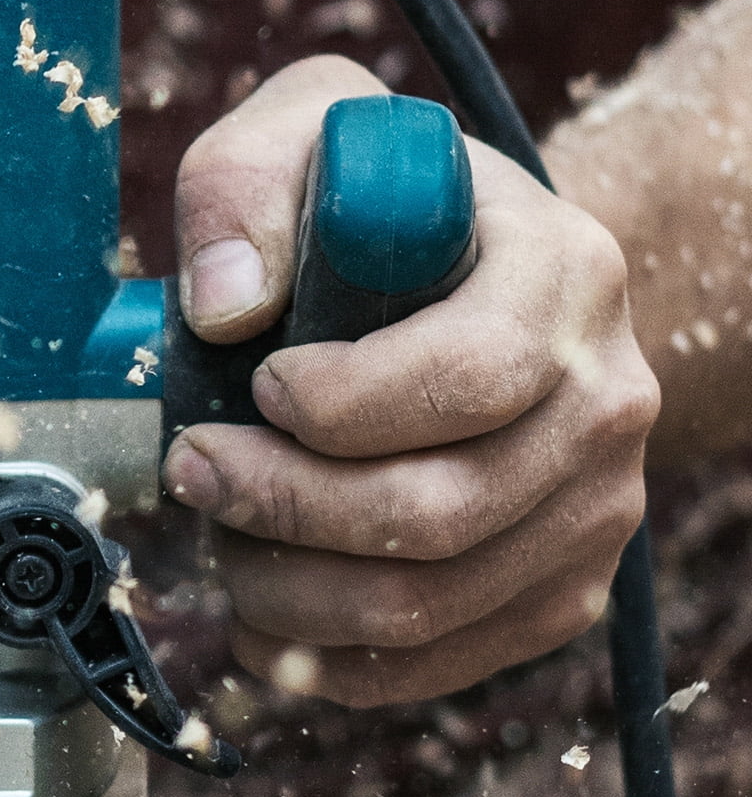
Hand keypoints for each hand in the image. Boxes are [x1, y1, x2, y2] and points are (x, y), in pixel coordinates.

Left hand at [161, 57, 658, 707]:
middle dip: (279, 505)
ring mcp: (596, 507)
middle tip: (191, 469)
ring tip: (219, 533)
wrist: (474, 275)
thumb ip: (244, 186)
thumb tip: (223, 306)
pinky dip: (329, 657)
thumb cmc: (376, 207)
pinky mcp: (561, 589)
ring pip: (426, 601)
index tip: (255, 383)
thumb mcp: (306, 134)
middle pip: (436, 509)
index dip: (338, 404)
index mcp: (563, 273)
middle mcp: (605, 398)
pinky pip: (441, 662)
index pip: (468, 374)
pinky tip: (261, 612)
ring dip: (286, 588)